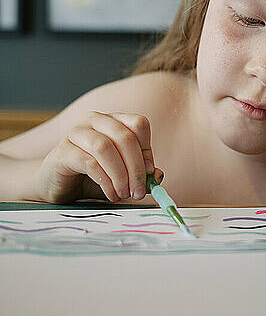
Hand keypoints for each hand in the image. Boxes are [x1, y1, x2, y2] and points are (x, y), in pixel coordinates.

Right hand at [35, 111, 163, 203]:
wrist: (56, 185)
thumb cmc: (91, 177)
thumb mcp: (121, 176)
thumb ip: (140, 176)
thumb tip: (158, 177)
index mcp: (113, 121)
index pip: (139, 124)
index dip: (147, 150)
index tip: (150, 174)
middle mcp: (96, 120)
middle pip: (125, 136)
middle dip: (136, 168)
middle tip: (139, 191)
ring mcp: (77, 133)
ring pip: (106, 147)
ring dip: (120, 174)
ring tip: (124, 194)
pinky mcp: (63, 151)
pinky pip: (89, 162)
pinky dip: (105, 181)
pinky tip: (111, 195)